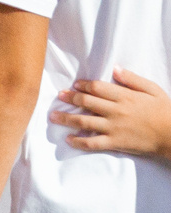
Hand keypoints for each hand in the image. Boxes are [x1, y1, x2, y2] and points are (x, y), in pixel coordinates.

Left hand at [54, 69, 170, 158]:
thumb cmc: (165, 111)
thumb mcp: (153, 90)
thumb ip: (133, 80)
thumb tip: (115, 69)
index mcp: (125, 96)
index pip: (97, 88)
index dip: (83, 85)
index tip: (74, 85)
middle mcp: (115, 111)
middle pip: (86, 102)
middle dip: (70, 98)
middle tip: (59, 96)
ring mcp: (113, 127)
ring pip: (84, 122)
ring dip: (66, 118)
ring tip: (53, 116)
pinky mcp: (115, 142)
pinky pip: (92, 143)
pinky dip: (78, 141)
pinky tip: (68, 139)